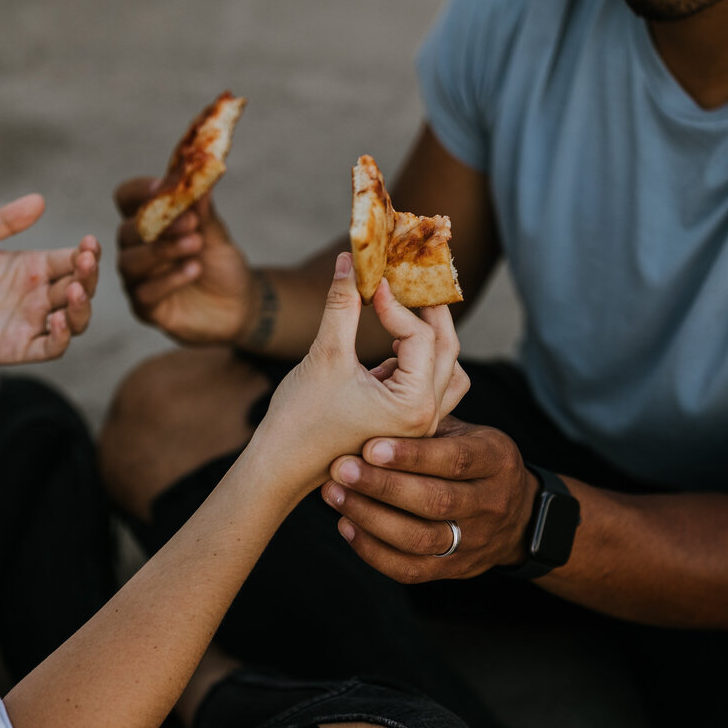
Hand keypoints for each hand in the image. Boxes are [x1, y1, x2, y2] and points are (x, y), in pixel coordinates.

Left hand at [0, 194, 97, 368]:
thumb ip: (3, 221)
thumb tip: (40, 199)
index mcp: (28, 267)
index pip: (72, 260)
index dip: (88, 253)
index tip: (89, 244)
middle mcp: (34, 296)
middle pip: (81, 288)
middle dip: (90, 276)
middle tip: (86, 262)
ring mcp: (28, 323)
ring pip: (75, 320)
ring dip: (83, 307)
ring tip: (75, 290)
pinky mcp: (17, 348)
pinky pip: (52, 347)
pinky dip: (62, 337)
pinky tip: (56, 319)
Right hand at [114, 177, 254, 344]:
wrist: (239, 306)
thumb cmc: (221, 266)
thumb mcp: (216, 234)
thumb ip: (203, 210)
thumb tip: (200, 174)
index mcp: (148, 222)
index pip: (127, 197)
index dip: (139, 191)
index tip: (164, 188)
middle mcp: (136, 248)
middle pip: (127, 230)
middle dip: (159, 225)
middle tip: (191, 222)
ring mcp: (138, 279)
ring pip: (131, 261)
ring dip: (163, 251)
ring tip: (196, 244)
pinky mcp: (145, 307)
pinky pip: (144, 293)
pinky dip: (169, 280)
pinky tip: (194, 270)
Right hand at [252, 253, 467, 489]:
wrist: (279, 468)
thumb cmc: (299, 420)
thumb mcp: (324, 355)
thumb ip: (342, 305)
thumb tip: (350, 260)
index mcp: (414, 406)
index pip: (421, 337)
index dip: (395, 304)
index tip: (371, 282)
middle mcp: (426, 420)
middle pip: (448, 350)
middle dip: (428, 313)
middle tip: (409, 282)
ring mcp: (418, 428)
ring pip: (445, 371)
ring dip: (430, 341)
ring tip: (405, 315)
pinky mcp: (404, 430)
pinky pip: (428, 389)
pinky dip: (416, 364)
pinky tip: (387, 351)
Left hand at [321, 417, 538, 581]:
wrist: (519, 517)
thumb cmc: (475, 461)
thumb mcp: (468, 433)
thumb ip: (431, 423)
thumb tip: (377, 395)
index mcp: (496, 461)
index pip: (455, 460)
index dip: (412, 455)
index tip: (370, 445)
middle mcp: (490, 504)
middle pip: (435, 501)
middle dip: (382, 486)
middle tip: (340, 469)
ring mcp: (474, 542)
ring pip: (420, 539)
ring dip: (371, 518)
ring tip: (334, 495)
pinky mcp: (454, 570)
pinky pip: (410, 569)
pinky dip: (373, 551)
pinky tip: (346, 526)